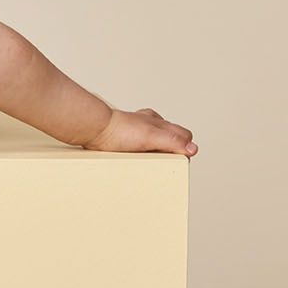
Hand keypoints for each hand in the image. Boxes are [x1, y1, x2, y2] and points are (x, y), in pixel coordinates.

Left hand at [82, 107, 197, 156]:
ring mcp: (136, 130)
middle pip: (172, 138)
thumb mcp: (151, 136)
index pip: (184, 136)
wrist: (94, 129)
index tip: (181, 162)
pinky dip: (141, 152)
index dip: (186, 149)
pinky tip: (135, 158)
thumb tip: (192, 149)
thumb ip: (172, 141)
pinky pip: (138, 145)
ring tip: (151, 162)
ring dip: (156, 151)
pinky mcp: (124, 137)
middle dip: (173, 150)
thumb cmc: (119, 130)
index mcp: (160, 123)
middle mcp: (150, 124)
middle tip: (168, 164)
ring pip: (155, 141)